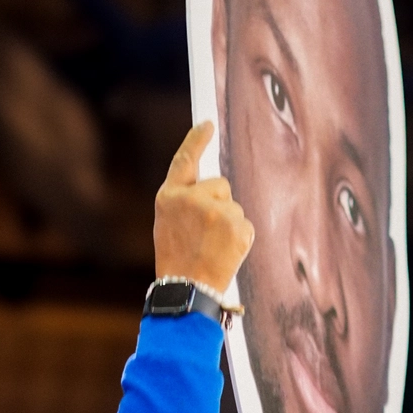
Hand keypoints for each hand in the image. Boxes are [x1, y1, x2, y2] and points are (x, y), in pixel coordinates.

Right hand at [153, 121, 253, 296]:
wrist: (187, 288)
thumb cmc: (176, 259)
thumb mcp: (168, 223)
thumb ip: (184, 200)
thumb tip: (213, 185)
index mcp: (169, 196)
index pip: (185, 159)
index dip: (196, 139)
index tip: (207, 123)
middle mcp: (192, 197)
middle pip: (220, 185)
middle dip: (218, 204)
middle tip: (205, 235)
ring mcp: (216, 210)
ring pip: (233, 207)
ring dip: (228, 225)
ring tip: (212, 248)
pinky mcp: (236, 224)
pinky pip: (245, 224)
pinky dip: (240, 239)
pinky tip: (225, 253)